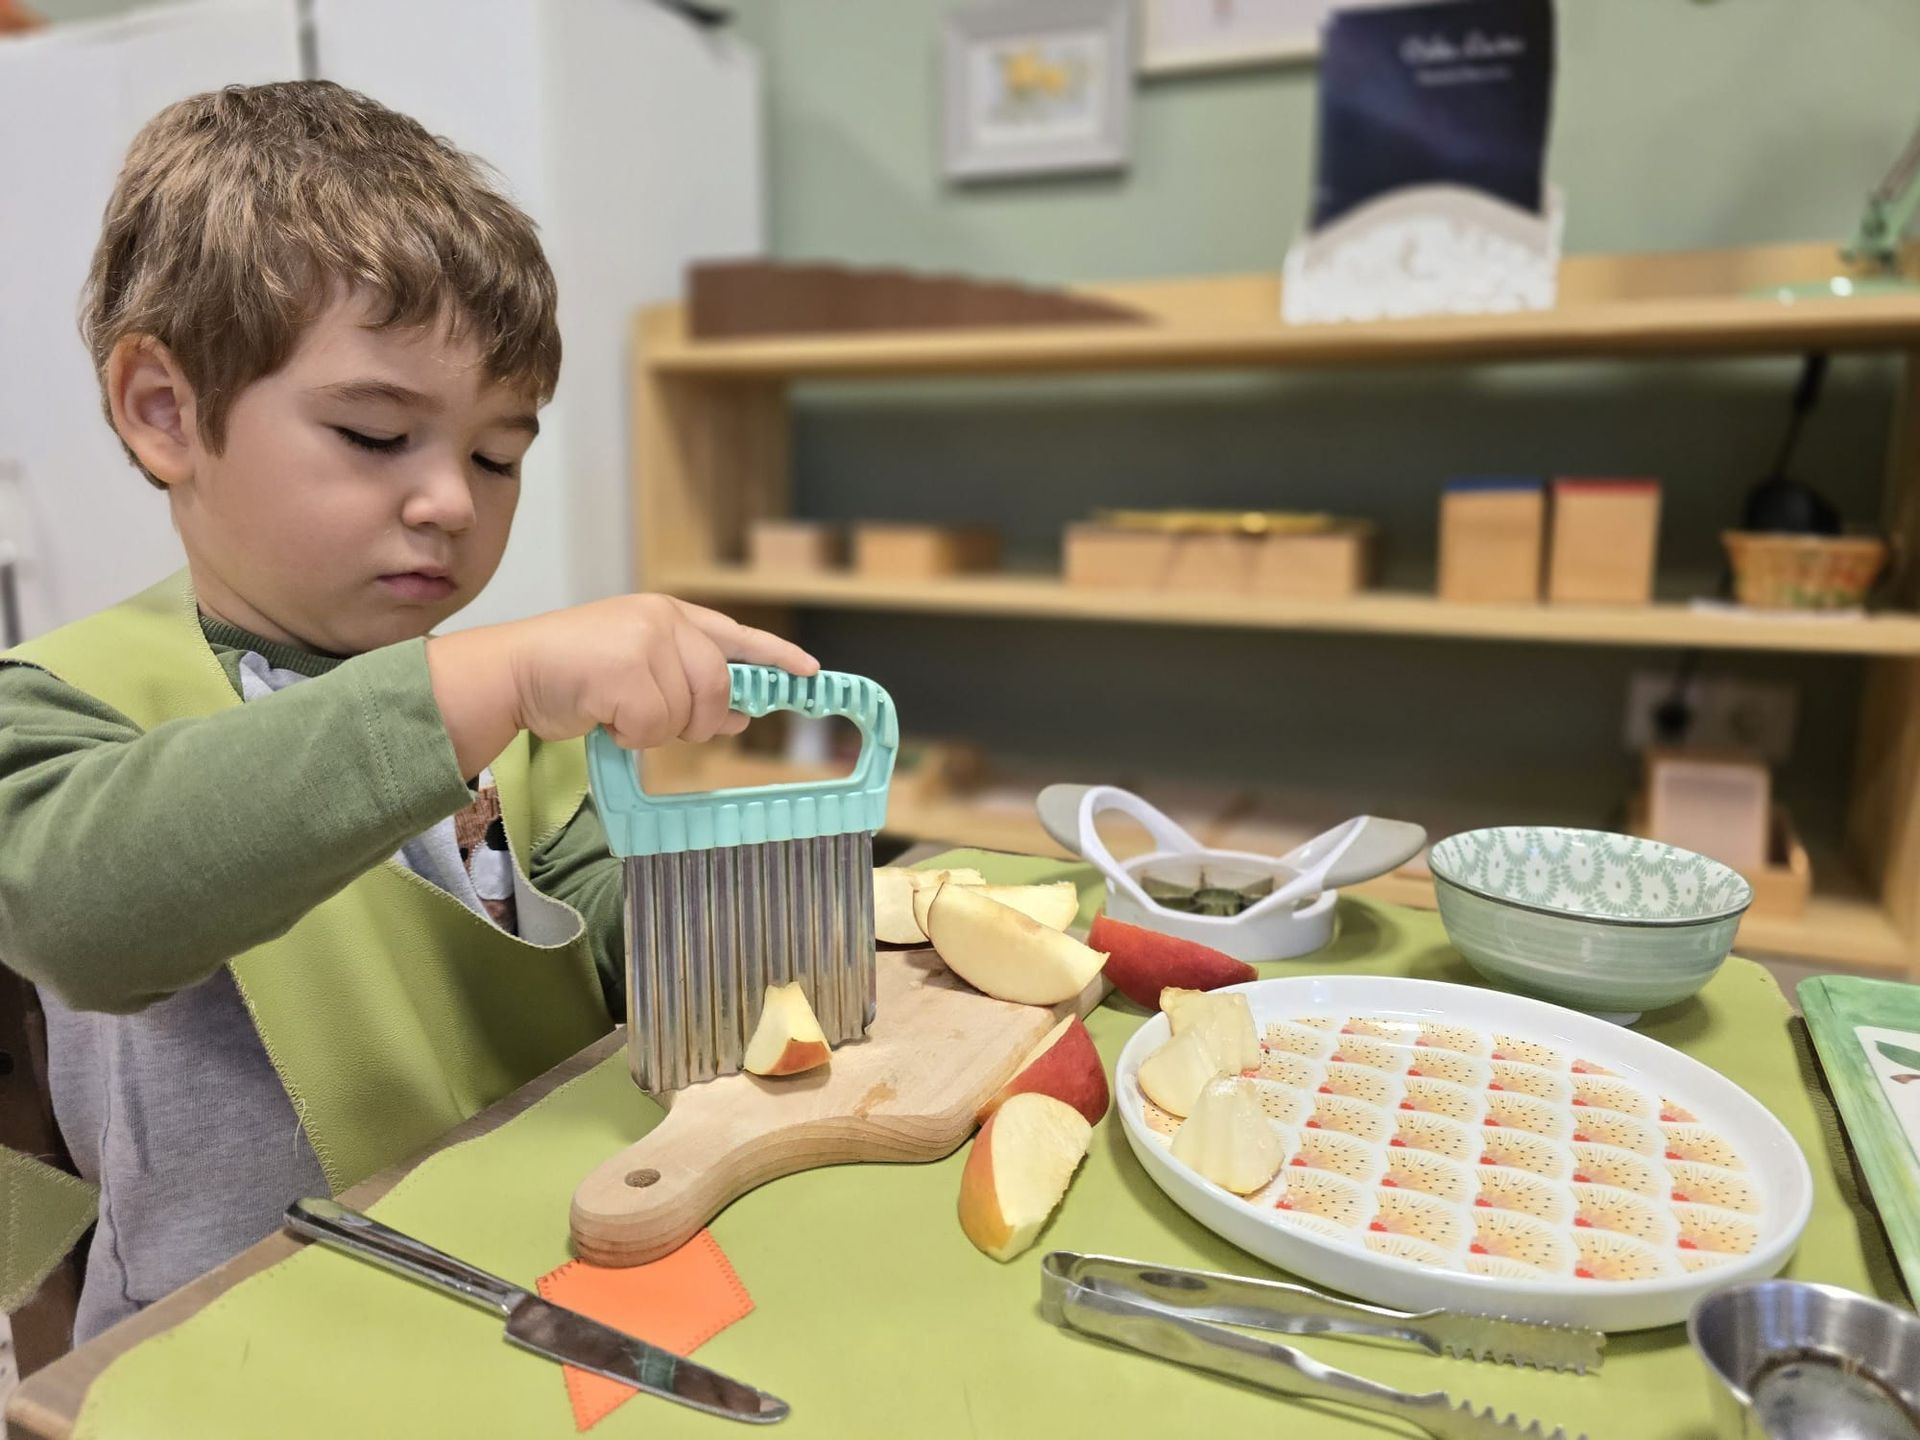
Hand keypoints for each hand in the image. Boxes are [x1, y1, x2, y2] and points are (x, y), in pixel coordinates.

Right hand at [427, 594, 818, 775]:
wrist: (513, 671)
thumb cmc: (573, 675)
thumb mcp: (639, 671)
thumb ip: (689, 686)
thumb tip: (739, 717)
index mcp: (669, 615)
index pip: (736, 635)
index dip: (776, 656)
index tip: (810, 673)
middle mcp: (663, 621)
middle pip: (718, 687)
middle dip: (697, 719)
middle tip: (656, 723)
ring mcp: (646, 642)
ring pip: (686, 713)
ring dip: (654, 729)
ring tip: (616, 710)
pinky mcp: (627, 670)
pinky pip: (655, 726)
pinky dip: (631, 736)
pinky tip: (603, 717)